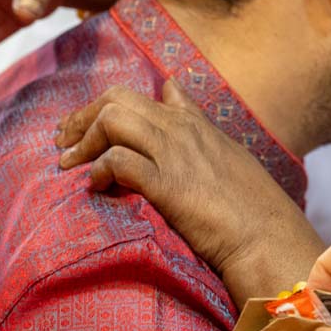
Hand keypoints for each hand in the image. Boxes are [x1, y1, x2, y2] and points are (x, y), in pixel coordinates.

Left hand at [56, 79, 324, 307]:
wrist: (267, 236)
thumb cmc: (250, 206)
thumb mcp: (227, 159)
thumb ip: (200, 134)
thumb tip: (179, 107)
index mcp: (196, 124)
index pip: (147, 93)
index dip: (111, 106)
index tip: (89, 127)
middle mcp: (184, 130)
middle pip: (118, 98)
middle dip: (83, 117)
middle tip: (64, 144)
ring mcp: (176, 154)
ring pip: (114, 119)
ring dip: (84, 140)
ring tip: (69, 164)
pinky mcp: (168, 184)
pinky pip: (119, 161)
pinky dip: (98, 170)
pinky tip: (94, 187)